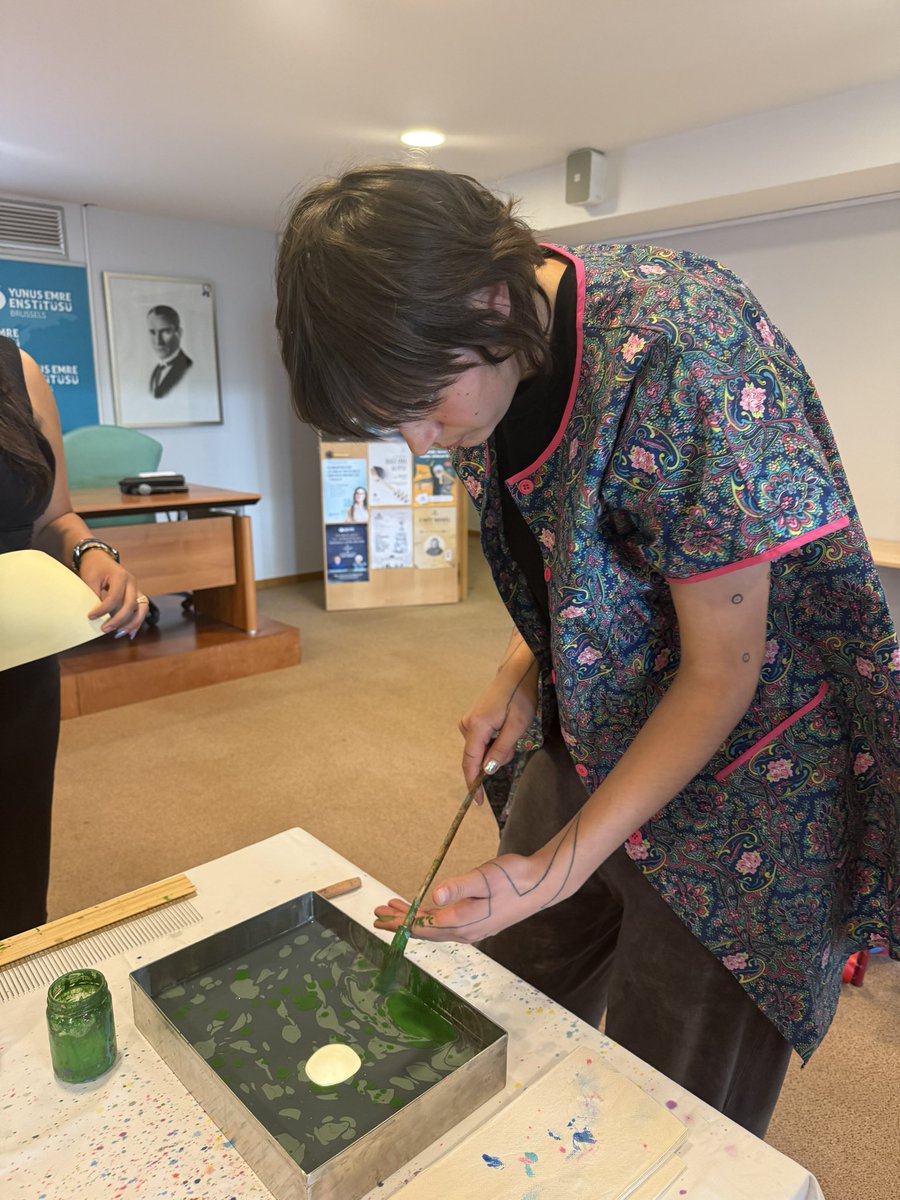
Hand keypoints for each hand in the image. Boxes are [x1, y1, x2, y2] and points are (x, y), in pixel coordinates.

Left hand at [78, 550, 146, 637]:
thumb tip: (95, 617)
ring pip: (142, 608)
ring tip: (120, 633)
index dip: (103, 609)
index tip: (90, 617)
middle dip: (119, 620)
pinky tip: (130, 632)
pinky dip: (136, 621)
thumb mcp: (90, 579)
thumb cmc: (94, 568)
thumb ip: (94, 596)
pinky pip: (141, 610)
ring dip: (133, 622)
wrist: (100, 558)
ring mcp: (136, 589)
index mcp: (121, 576)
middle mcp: (132, 583)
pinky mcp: (136, 595)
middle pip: (131, 604)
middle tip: (105, 629)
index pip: (114, 597)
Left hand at [374, 843, 571, 943]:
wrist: (542, 885)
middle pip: (425, 929)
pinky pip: (446, 923)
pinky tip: (426, 909)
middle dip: (400, 922)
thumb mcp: (483, 877)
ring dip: (413, 918)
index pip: (423, 925)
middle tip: (378, 914)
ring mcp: (473, 928)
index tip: (380, 918)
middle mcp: (466, 931)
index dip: (399, 922)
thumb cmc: (514, 878)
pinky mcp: (479, 921)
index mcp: (463, 922)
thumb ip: (458, 887)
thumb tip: (433, 896)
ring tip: (394, 909)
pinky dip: (430, 916)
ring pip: (435, 926)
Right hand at [459, 637, 537, 799]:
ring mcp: (469, 720)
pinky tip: (506, 729)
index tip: (477, 802)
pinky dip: (494, 742)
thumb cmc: (520, 697)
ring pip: (481, 749)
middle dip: (494, 760)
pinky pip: (482, 740)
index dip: (473, 783)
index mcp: (476, 727)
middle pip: (476, 756)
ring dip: (497, 750)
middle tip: (515, 745)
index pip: (470, 762)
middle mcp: (467, 724)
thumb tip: (488, 770)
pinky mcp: (474, 718)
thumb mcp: (517, 726)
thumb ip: (501, 749)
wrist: (517, 672)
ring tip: (514, 732)